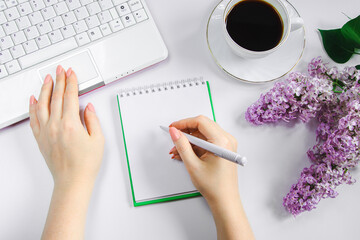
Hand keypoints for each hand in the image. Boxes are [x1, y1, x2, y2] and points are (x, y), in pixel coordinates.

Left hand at [29, 66, 103, 186]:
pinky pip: (34, 118)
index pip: (70, 97)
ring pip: (42, 104)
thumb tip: (87, 108)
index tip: (71, 74)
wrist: (72, 181)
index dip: (71, 83)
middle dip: (59, 81)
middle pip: (56, 97)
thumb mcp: (98, 140)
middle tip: (60, 70)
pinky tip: (34, 99)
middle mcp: (55, 126)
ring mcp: (46, 132)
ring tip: (47, 79)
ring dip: (45, 89)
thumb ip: (92, 121)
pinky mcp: (41, 139)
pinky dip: (33, 106)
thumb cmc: (85, 164)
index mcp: (70, 124)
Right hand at [169, 115, 237, 203]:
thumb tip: (174, 132)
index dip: (184, 123)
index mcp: (222, 142)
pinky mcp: (223, 149)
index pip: (200, 122)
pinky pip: (206, 141)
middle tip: (173, 136)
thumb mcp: (193, 165)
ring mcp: (226, 144)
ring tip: (176, 150)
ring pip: (203, 133)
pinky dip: (195, 145)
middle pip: (202, 125)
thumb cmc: (215, 187)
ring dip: (189, 140)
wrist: (224, 200)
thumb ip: (182, 146)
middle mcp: (227, 140)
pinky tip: (184, 153)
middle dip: (185, 131)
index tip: (173, 127)